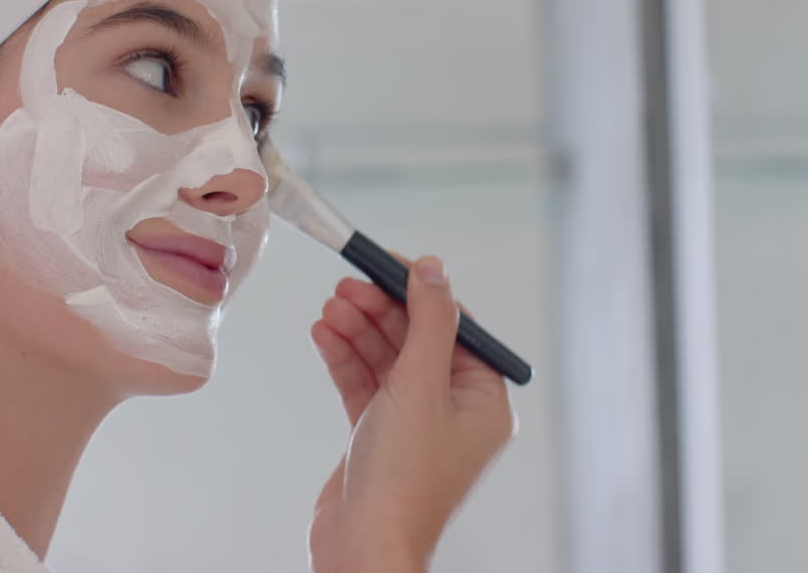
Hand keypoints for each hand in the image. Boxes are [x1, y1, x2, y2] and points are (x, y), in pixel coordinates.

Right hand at [308, 256, 514, 572]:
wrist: (363, 546)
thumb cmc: (403, 480)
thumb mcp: (420, 385)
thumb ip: (428, 322)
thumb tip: (433, 270)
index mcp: (483, 401)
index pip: (455, 328)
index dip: (420, 292)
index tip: (387, 262)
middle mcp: (453, 411)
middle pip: (417, 339)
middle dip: (381, 309)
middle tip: (347, 285)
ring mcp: (415, 424)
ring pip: (387, 359)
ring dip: (358, 330)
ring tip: (330, 308)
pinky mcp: (379, 436)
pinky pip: (365, 384)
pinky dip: (345, 358)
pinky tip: (324, 335)